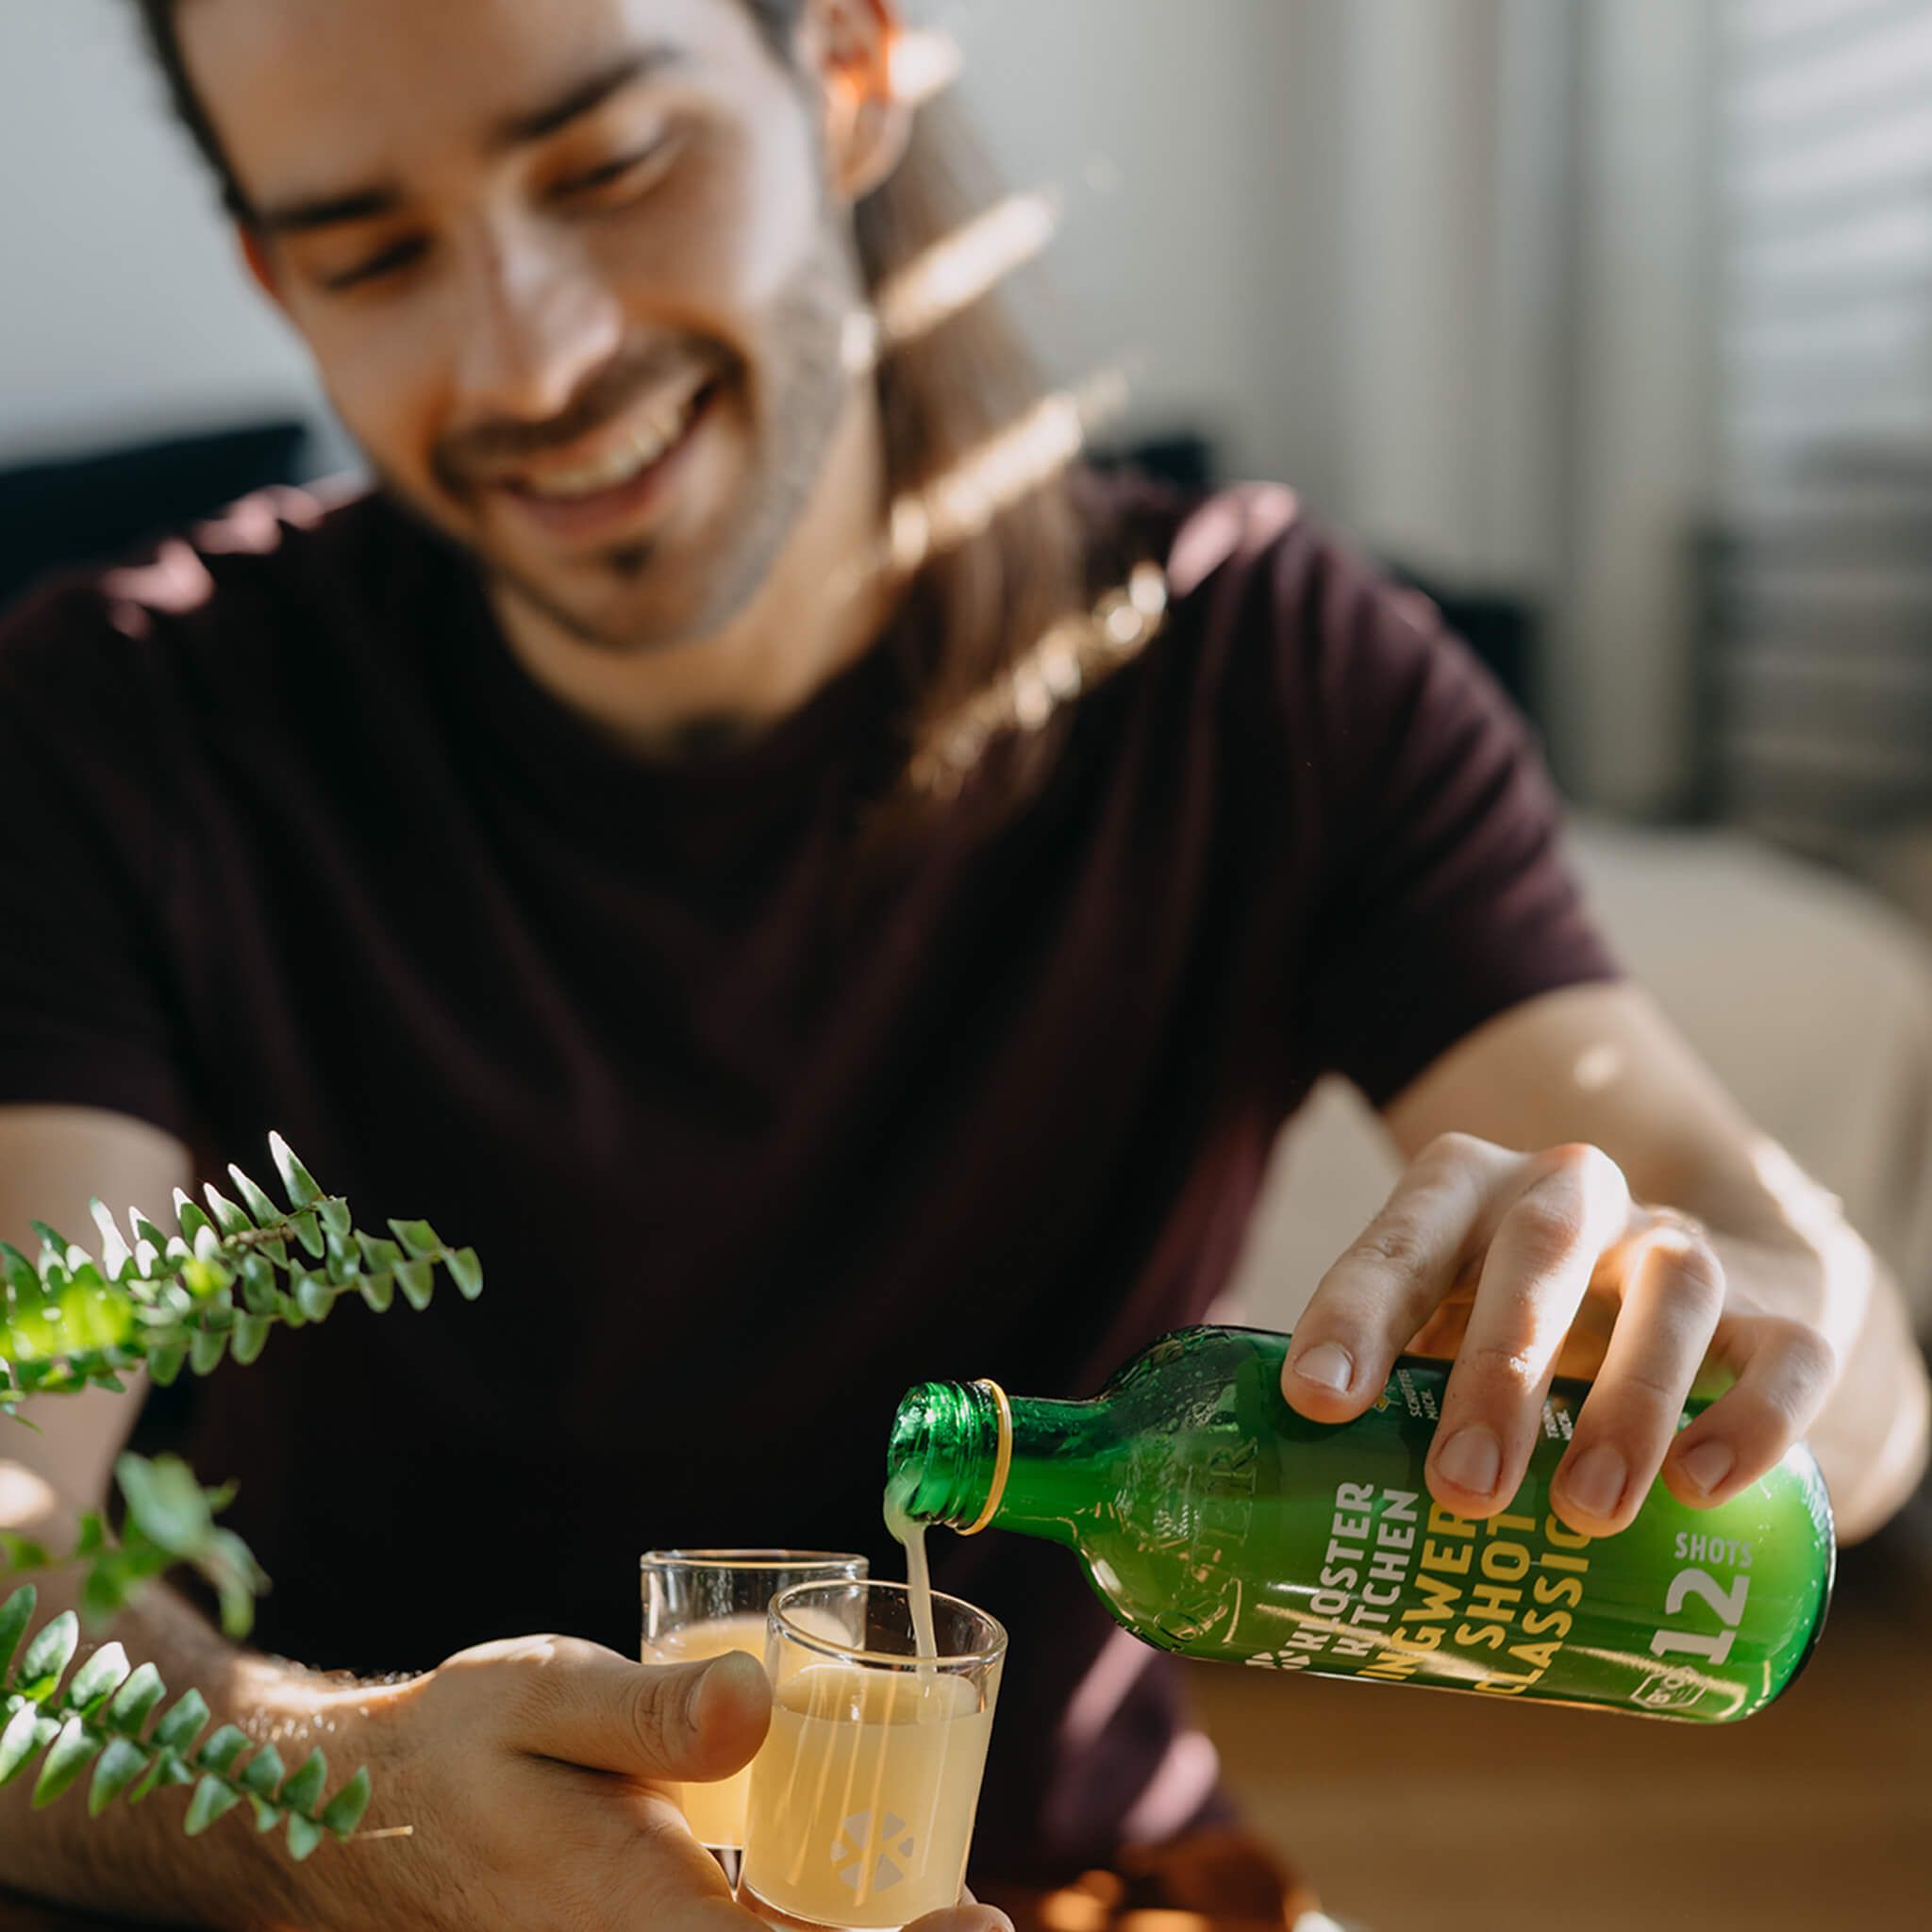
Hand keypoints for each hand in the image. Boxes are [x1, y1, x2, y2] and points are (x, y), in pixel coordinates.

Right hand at [289, 1634, 1011, 1931]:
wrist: (368, 1814)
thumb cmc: (461, 1744)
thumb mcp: (549, 1692)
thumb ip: (653, 1705)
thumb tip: (760, 1697)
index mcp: (636, 1915)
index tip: (976, 1918)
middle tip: (977, 1914)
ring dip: (843, 1929)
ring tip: (935, 1906)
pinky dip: (793, 1924)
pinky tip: (842, 1895)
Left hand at [1279, 1136, 1838, 1535]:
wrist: (1669, 1282)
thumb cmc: (1504, 1321)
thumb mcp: (1434, 1324)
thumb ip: (1375, 1392)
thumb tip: (1279, 1518)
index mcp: (1464, 1192)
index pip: (1402, 1237)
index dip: (1355, 1314)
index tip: (1318, 1404)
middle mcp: (1571, 1196)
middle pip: (1538, 1248)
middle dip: (1498, 1370)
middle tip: (1463, 1490)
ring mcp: (1675, 1246)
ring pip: (1672, 1290)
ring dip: (1628, 1403)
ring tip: (1585, 1514)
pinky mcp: (1773, 1309)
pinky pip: (1788, 1349)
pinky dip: (1756, 1415)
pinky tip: (1704, 1487)